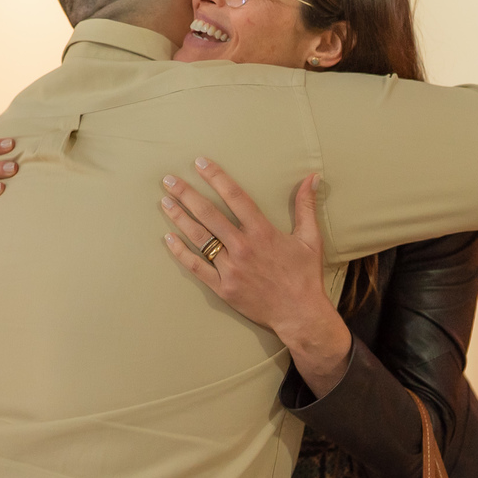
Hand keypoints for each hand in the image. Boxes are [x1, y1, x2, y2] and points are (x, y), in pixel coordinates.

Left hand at [160, 158, 349, 393]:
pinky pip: (196, 267)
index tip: (200, 163)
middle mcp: (243, 247)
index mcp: (263, 232)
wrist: (299, 314)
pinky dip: (181, 253)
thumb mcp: (311, 239)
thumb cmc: (305, 275)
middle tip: (169, 180)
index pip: (235, 196)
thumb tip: (312, 177)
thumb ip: (306, 206)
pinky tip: (168, 239)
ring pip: (199, 238)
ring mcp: (230, 268)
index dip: (216, 177)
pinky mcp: (222, 287)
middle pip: (209, 214)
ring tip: (164, 202)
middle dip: (186, 194)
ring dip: (179, 218)